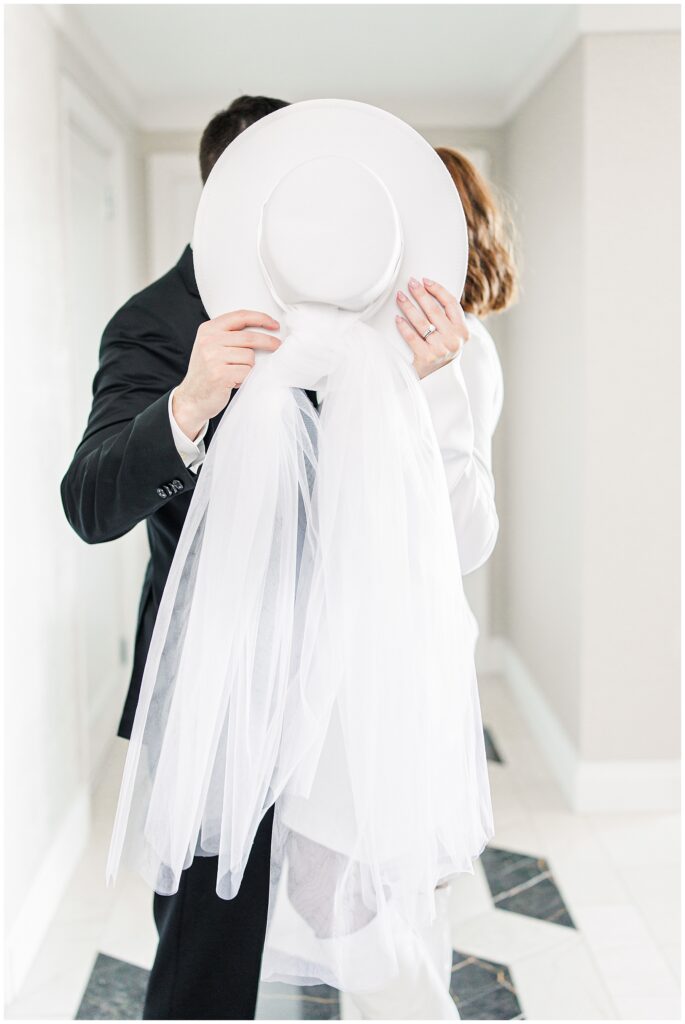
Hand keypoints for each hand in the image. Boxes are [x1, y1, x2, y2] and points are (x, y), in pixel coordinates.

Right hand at [173, 310, 280, 439]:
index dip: (261, 318)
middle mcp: (209, 341)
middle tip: (277, 346)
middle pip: (249, 337)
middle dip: (268, 342)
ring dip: (249, 367)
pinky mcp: (220, 374)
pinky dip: (245, 378)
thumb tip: (263, 331)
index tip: (274, 325)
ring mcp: (213, 357)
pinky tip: (234, 382)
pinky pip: (247, 372)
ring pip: (250, 356)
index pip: (240, 316)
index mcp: (208, 329)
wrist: (192, 398)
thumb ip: (229, 336)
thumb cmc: (207, 372)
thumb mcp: (211, 346)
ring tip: (237, 373)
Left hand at [395, 277, 468, 378]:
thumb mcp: (453, 334)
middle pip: (434, 310)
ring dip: (408, 306)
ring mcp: (440, 349)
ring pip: (421, 322)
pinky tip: (397, 318)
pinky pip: (412, 337)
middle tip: (410, 283)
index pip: (451, 303)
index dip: (438, 289)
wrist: (440, 379)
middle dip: (420, 294)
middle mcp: (453, 339)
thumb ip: (447, 317)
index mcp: (462, 330)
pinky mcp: (426, 358)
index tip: (425, 280)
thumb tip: (428, 290)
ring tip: (400, 296)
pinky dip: (403, 326)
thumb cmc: (444, 350)